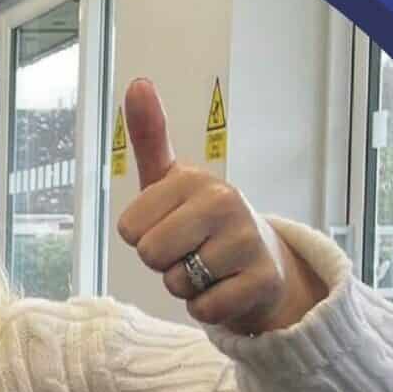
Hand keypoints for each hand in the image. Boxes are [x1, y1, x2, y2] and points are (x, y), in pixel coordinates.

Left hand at [116, 78, 324, 334]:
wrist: (261, 263)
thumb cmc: (201, 221)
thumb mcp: (169, 181)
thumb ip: (150, 137)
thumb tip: (138, 82)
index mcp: (194, 179)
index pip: (129, 229)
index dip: (142, 237)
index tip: (169, 227)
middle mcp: (225, 202)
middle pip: (151, 254)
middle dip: (163, 264)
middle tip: (188, 252)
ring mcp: (247, 241)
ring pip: (177, 284)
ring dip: (187, 287)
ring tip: (209, 268)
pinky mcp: (262, 280)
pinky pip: (205, 309)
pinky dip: (208, 308)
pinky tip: (226, 288)